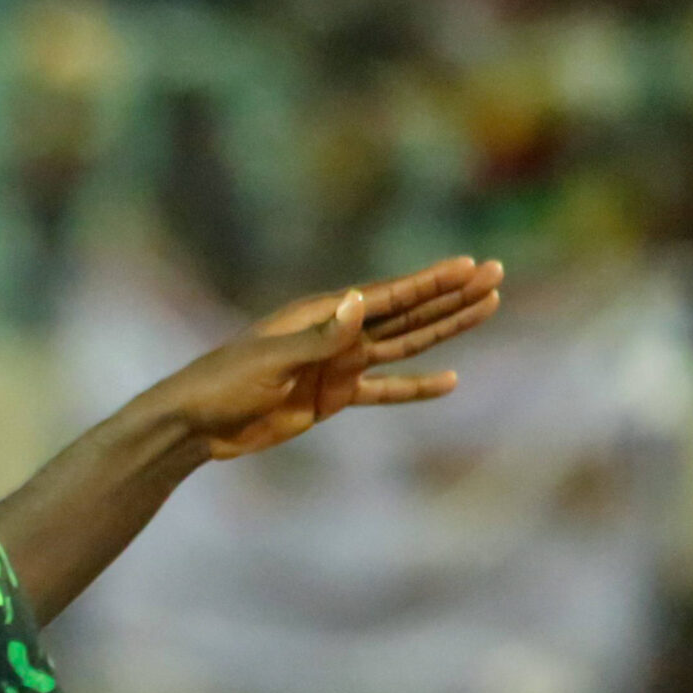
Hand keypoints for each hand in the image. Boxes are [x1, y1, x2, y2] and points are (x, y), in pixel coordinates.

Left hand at [148, 257, 504, 459]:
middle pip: (406, 314)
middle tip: (497, 277)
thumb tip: (361, 301)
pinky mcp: (331, 397)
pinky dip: (415, 387)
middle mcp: (336, 332)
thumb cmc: (223, 384)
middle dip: (451, 297)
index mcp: (322, 314)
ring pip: (404, 345)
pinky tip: (450, 382)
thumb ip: (322, 339)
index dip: (431, 282)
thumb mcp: (272, 362)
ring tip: (487, 310)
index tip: (471, 267)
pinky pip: (383, 390)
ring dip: (444, 331)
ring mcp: (337, 365)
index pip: (388, 296)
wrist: (195, 425)